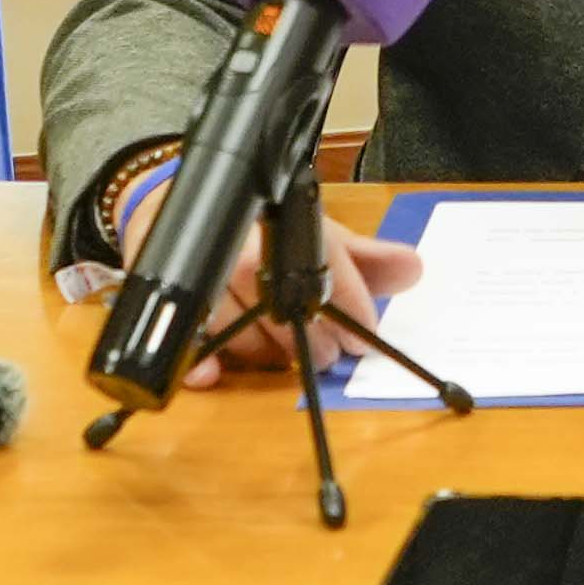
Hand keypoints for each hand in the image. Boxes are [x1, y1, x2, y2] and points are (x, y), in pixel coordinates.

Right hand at [114, 156, 411, 374]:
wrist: (176, 208)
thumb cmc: (259, 230)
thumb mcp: (314, 235)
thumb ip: (362, 257)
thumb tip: (411, 269)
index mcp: (283, 228)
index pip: (325, 269)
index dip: (350, 309)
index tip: (364, 339)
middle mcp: (243, 252)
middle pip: (283, 310)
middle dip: (314, 341)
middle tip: (331, 356)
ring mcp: (204, 279)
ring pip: (242, 333)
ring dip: (269, 355)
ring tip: (289, 358)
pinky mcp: (171, 300)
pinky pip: (189, 343)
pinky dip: (201, 364)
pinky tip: (212, 376)